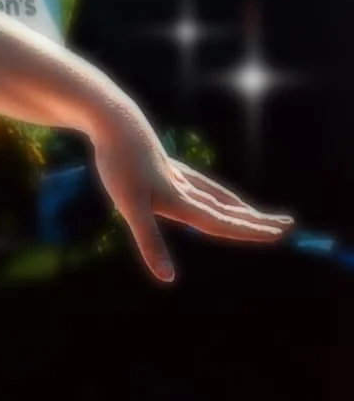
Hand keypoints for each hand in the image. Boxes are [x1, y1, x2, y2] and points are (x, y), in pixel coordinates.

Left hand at [90, 104, 293, 282]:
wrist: (114, 121)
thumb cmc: (121, 165)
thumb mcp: (131, 209)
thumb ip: (150, 244)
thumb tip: (167, 279)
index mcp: (182, 202)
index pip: (223, 223)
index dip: (250, 231)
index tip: (279, 234)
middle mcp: (185, 188)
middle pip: (227, 209)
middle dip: (256, 220)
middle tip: (286, 224)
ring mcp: (176, 175)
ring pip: (215, 195)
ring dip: (238, 207)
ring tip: (254, 214)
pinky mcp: (165, 165)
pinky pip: (198, 184)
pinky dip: (213, 193)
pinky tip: (207, 192)